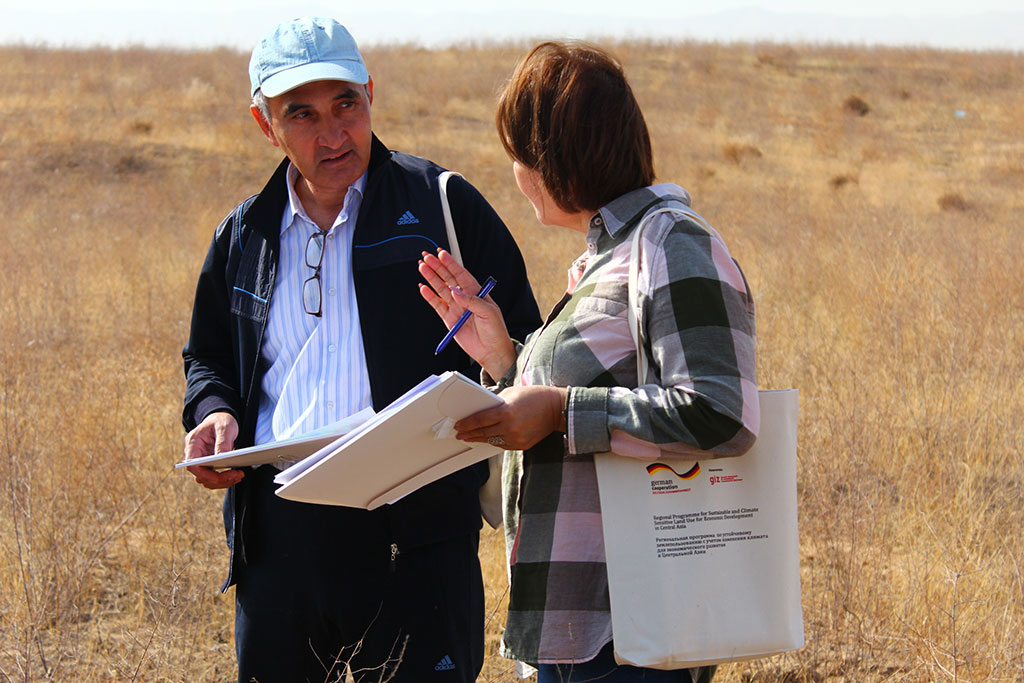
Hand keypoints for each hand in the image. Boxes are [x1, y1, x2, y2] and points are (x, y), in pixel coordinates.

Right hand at [184, 412, 243, 488]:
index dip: (205, 475)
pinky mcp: (209, 464)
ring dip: (222, 481)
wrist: (222, 418)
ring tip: (239, 476)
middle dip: (218, 479)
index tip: (221, 477)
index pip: (192, 465)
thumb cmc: (221, 420)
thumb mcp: (224, 427)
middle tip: (238, 475)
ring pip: (207, 479)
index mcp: (192, 443)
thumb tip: (222, 458)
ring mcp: (201, 460)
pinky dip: (224, 478)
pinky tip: (236, 475)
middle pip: (200, 475)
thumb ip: (222, 442)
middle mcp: (194, 454)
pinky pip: (213, 476)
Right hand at [418, 249, 517, 378]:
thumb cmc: (496, 331)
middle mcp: (465, 298)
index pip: (461, 274)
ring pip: (441, 289)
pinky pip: (437, 305)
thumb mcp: (488, 312)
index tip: (441, 254)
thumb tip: (455, 291)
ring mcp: (456, 308)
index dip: (451, 263)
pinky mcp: (449, 319)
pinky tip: (423, 288)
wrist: (492, 351)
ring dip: (431, 278)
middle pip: (448, 278)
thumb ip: (471, 301)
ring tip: (422, 267)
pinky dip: (429, 297)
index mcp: (476, 292)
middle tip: (426, 256)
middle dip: (437, 266)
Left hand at [454, 385, 565, 450]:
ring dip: (480, 439)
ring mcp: (517, 438)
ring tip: (470, 437)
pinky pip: (503, 445)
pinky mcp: (522, 445)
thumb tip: (481, 411)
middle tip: (460, 434)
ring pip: (492, 441)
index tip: (459, 425)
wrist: (555, 409)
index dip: (467, 424)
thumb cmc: (534, 397)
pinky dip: (494, 442)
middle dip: (470, 433)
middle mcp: (511, 427)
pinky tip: (487, 439)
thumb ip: (496, 403)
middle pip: (484, 432)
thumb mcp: (511, 393)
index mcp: (507, 412)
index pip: (480, 420)